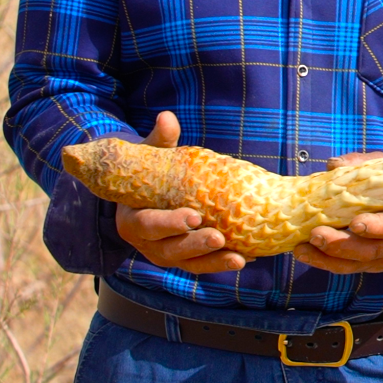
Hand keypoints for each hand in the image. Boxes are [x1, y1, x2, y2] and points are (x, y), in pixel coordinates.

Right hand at [114, 111, 246, 273]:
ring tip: (240, 259)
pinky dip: (223, 262)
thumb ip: (159, 140)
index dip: (169, 224)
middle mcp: (148, 243)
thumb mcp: (150, 155)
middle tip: (218, 238)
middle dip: (195, 246)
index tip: (193, 217)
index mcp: (133, 219)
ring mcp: (167, 253)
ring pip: (190, 263)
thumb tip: (167, 117)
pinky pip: (204, 264)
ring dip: (214, 263)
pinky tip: (248, 257)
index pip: (148, 225)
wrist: (147, 192)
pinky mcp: (186, 258)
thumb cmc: (149, 171)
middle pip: (170, 250)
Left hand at [292, 151, 382, 273]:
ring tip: (301, 249)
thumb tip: (333, 164)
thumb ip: (362, 165)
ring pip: (355, 265)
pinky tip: (305, 253)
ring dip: (326, 258)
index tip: (355, 223)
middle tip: (315, 234)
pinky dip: (323, 262)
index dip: (376, 227)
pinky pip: (346, 268)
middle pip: (370, 251)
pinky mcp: (370, 267)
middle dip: (341, 245)